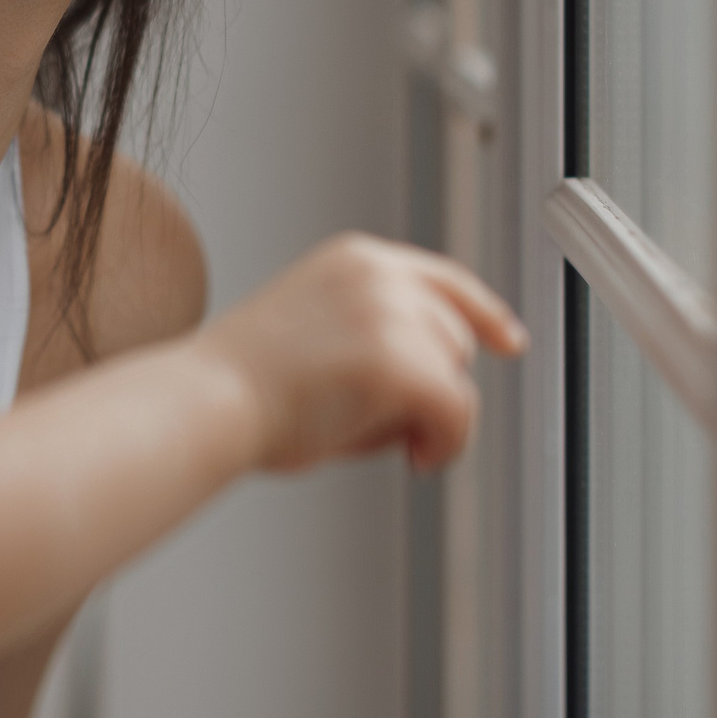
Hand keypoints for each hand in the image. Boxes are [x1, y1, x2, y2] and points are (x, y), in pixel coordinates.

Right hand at [195, 234, 525, 473]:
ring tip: (367, 433)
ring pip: (455, 376)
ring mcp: (392, 314)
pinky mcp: (402, 362)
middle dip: (433, 384)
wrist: (206, 403)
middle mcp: (380, 274)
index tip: (510, 340)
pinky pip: (457, 411)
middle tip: (381, 424)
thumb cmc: (242, 387)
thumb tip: (437, 381)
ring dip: (430, 414)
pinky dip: (445, 443)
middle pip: (454, 336)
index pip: (444, 278)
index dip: (485, 313)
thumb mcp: (315, 328)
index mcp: (355, 259)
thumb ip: (376, 334)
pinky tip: (414, 458)